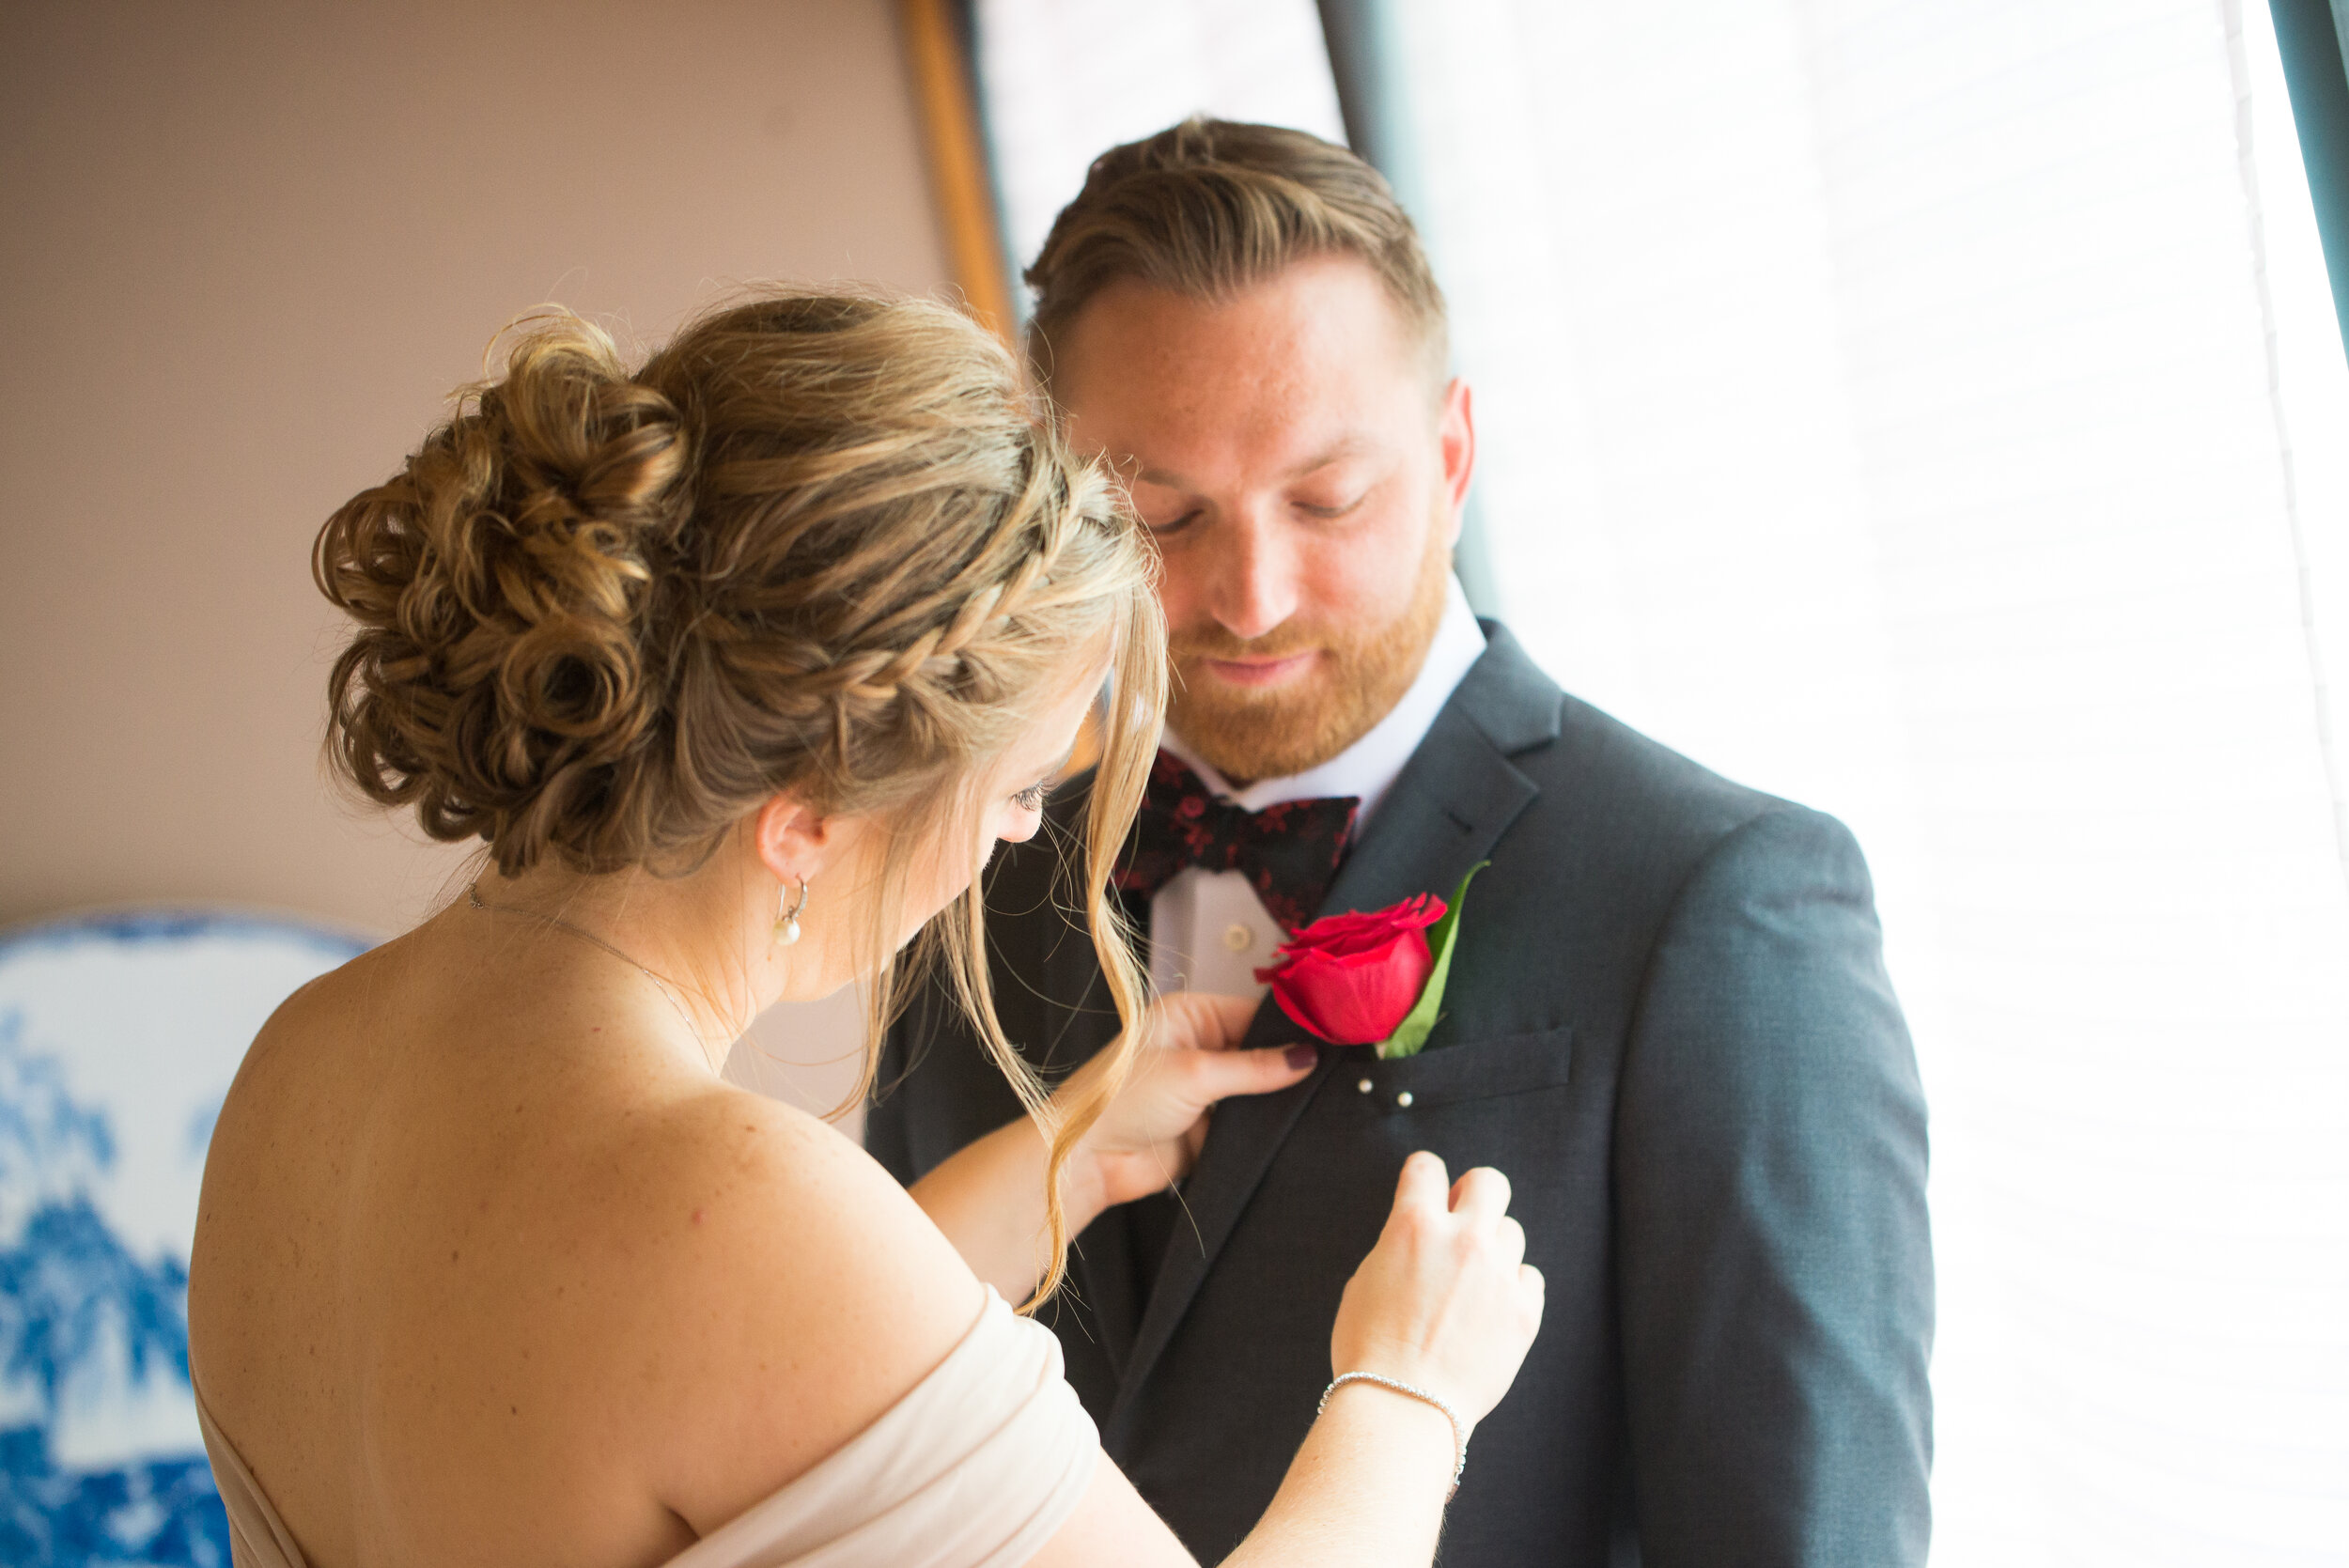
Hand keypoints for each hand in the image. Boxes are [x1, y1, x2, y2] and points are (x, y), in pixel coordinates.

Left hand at [1057, 991, 1317, 1209]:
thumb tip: (1305, 1056)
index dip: (1290, 1028)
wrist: (1087, 1160)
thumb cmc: (1120, 1100)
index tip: (1331, 1041)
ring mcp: (1203, 1090)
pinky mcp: (1207, 1128)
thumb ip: (1255, 1067)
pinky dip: (1263, 1130)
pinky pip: (1247, 1125)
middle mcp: (1197, 1047)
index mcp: (1189, 1016)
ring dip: (1275, 1102)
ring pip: (1256, 1091)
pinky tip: (1292, 1132)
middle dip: (1287, 1067)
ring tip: (1319, 1105)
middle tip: (1333, 1076)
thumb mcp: (1195, 1074)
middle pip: (1259, 1052)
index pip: (1253, 1013)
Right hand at [1330, 1152, 1546, 1428]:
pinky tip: (1491, 1310)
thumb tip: (1422, 1236)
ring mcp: (1498, 1274)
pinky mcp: (1524, 1311)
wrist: (1402, 1407)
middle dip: (1474, 1196)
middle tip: (1461, 1224)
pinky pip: (1531, 1277)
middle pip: (1489, 1182)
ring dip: (1492, 1249)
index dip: (1424, 1177)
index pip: (1427, 1167)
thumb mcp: (1366, 1280)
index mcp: (1413, 1225)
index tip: (1426, 1193)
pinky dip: (1513, 1288)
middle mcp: (1462, 1240)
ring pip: (1511, 1232)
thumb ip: (1399, 1246)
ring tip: (1470, 1285)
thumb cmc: (1370, 1349)